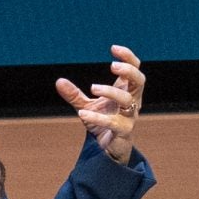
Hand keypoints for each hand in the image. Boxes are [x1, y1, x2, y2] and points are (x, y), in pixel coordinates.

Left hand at [56, 45, 143, 163]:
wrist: (108, 149)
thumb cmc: (102, 123)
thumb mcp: (86, 106)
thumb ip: (74, 94)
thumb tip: (59, 81)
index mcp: (126, 91)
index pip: (135, 70)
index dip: (128, 58)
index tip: (113, 49)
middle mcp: (132, 102)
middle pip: (139, 81)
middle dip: (128, 71)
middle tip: (112, 66)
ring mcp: (130, 117)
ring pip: (128, 100)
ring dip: (111, 91)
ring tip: (93, 88)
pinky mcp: (124, 132)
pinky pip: (115, 123)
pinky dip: (98, 118)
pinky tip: (82, 114)